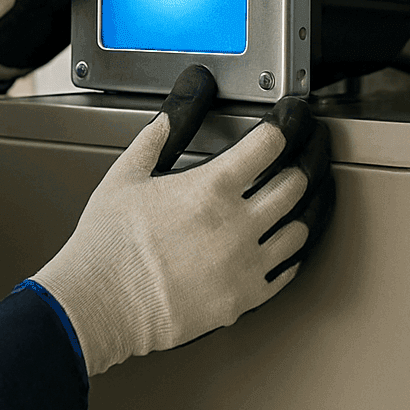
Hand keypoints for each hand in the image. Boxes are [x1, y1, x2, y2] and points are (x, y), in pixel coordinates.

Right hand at [33, 65, 334, 375]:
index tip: (294, 117)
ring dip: (305, 207)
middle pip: (296, 183)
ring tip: (304, 194)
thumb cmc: (108, 245)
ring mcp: (244, 265)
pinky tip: (289, 242)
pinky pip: (287, 272)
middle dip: (307, 159)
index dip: (291, 122)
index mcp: (210, 189)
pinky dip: (293, 253)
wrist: (100, 303)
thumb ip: (160, 135)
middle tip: (308, 150)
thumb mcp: (127, 175)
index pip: (272, 144)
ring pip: (301, 228)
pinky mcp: (243, 298)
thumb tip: (179, 106)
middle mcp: (236, 225)